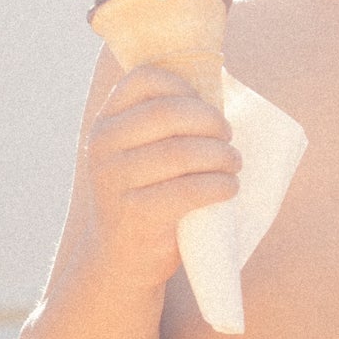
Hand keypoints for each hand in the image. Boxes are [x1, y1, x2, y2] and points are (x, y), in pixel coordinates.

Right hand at [84, 63, 239, 291]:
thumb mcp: (139, 153)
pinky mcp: (137, 213)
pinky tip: (229, 188)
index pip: (145, 79)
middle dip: (211, 122)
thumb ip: (162, 123)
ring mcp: (117, 180)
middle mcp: (103, 145)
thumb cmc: (144, 196)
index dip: (186, 88)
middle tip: (229, 139)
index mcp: (106, 122)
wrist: (119, 260)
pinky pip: (190, 190)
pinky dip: (220, 185)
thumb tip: (221, 83)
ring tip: (234, 164)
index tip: (208, 111)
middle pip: (169, 113)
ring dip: (222, 155)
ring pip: (182, 152)